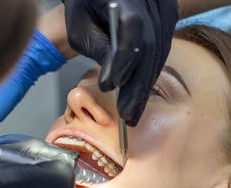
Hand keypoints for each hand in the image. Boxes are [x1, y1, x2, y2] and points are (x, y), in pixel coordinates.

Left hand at [62, 0, 177, 125]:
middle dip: (137, 85)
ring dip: (145, 86)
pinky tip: (139, 95)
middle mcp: (151, 0)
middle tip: (127, 114)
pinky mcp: (167, 18)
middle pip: (151, 46)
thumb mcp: (81, 28)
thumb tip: (113, 84)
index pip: (132, 28)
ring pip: (159, 52)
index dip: (125, 59)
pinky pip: (162, 50)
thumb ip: (99, 50)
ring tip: (133, 112)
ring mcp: (163, 8)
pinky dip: (149, 75)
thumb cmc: (85, 7)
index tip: (113, 84)